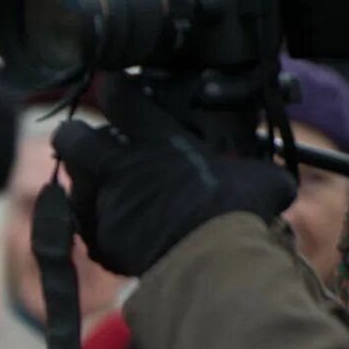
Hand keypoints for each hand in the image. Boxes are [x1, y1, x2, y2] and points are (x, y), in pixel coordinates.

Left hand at [53, 73, 296, 276]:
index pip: (119, 97)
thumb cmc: (238, 212)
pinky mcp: (100, 240)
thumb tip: (275, 180)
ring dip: (87, 186)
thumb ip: (253, 170)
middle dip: (75, 137)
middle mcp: (120, 168)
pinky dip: (98, 227)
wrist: (210, 260)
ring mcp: (104, 204)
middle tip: (88, 143)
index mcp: (156, 140)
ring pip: (75, 185)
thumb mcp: (258, 179)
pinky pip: (87, 228)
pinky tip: (115, 230)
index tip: (112, 87)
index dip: (112, 89)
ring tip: (106, 192)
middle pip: (72, 138)